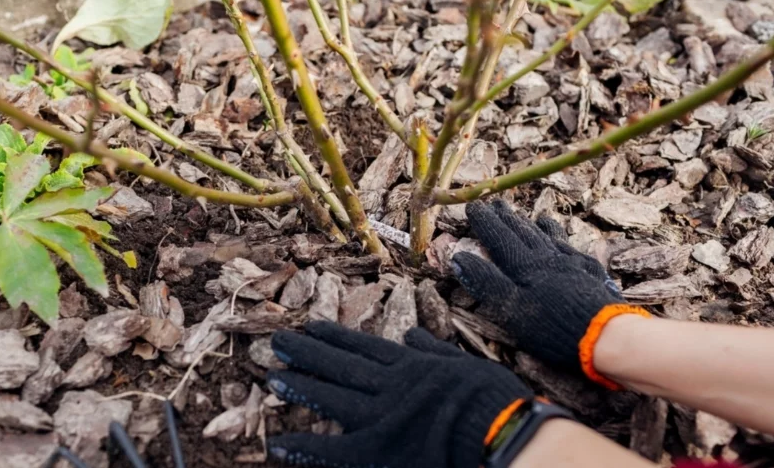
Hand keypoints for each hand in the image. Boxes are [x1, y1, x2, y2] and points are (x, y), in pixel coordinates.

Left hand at [266, 320, 532, 467]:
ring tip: (273, 375)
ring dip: (301, 385)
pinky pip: (333, 449)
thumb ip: (435, 351)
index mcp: (412, 365)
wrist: (500, 431)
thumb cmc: (494, 400)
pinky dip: (304, 447)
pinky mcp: (377, 449)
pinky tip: (279, 445)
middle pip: (341, 364)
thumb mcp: (465, 363)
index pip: (364, 347)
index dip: (335, 337)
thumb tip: (414, 336)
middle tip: (279, 340)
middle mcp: (389, 384)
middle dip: (308, 352)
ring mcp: (380, 415)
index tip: (312, 326)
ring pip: (331, 395)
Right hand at [451, 200, 649, 388]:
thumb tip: (459, 257)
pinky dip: (559, 237)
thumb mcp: (511, 309)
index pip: (500, 238)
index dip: (485, 222)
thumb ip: (486, 282)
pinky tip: (559, 237)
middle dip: (507, 218)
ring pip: (547, 236)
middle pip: (523, 232)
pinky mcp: (590, 273)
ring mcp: (572, 263)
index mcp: (525, 266)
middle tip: (495, 203)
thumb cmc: (553, 327)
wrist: (606, 335)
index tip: (473, 206)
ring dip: (532, 225)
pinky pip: (570, 246)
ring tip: (526, 215)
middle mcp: (548, 258)